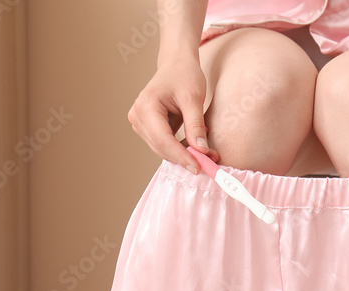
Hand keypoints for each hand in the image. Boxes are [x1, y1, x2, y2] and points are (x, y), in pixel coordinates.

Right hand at [127, 58, 219, 173]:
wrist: (176, 64)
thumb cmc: (184, 75)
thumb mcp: (193, 98)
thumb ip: (196, 125)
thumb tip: (201, 151)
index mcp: (146, 106)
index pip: (163, 140)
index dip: (181, 156)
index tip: (199, 167)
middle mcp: (138, 116)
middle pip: (161, 147)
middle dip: (185, 157)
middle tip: (209, 162)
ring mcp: (140, 123)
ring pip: (162, 149)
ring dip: (184, 154)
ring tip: (207, 151)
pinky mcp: (147, 128)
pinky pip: (164, 144)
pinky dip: (181, 148)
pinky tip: (196, 143)